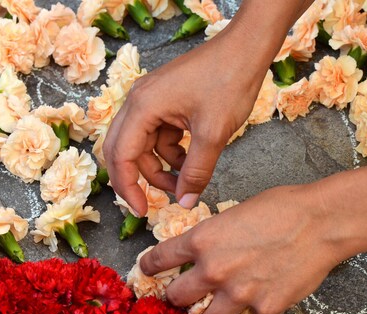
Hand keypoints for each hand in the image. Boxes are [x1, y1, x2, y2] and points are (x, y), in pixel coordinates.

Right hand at [104, 25, 268, 215]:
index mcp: (143, 107)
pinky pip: (158, 135)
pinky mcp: (164, 101)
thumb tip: (185, 202)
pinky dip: (170, 152)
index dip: (128, 188)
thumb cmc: (229, 80)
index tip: (142, 211)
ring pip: (143, 146)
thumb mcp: (213, 134)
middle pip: (123, 151)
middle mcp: (139, 101)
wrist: (245, 48)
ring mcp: (151, 100)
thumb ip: (196, 172)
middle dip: (138, 179)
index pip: (121, 156)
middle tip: (151, 204)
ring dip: (160, 167)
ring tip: (186, 181)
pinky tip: (191, 160)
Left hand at [140, 184, 348, 313]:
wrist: (322, 222)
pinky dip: (253, 309)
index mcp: (201, 240)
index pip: (159, 260)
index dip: (150, 267)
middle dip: (177, 298)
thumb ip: (212, 238)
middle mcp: (213, 271)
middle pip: (176, 299)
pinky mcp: (264, 309)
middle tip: (184, 296)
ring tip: (218, 309)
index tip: (146, 271)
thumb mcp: (234, 215)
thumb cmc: (282, 208)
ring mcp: (238, 294)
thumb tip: (202, 254)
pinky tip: (265, 293)